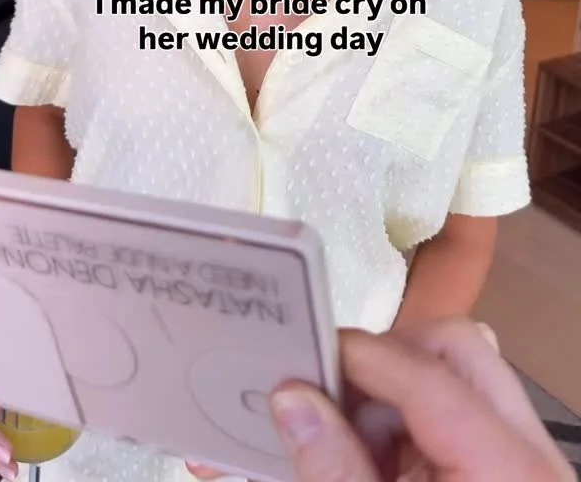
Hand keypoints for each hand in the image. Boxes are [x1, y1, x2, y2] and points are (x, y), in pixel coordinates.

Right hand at [269, 319, 571, 480]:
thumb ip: (335, 467)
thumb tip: (291, 398)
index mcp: (506, 467)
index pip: (430, 373)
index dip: (359, 355)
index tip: (300, 357)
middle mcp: (528, 451)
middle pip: (455, 350)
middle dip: (383, 361)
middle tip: (327, 396)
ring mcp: (525, 459)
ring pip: (458, 375)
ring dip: (392, 394)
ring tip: (346, 443)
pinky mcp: (510, 470)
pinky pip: (461, 414)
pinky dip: (408, 425)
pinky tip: (371, 460)